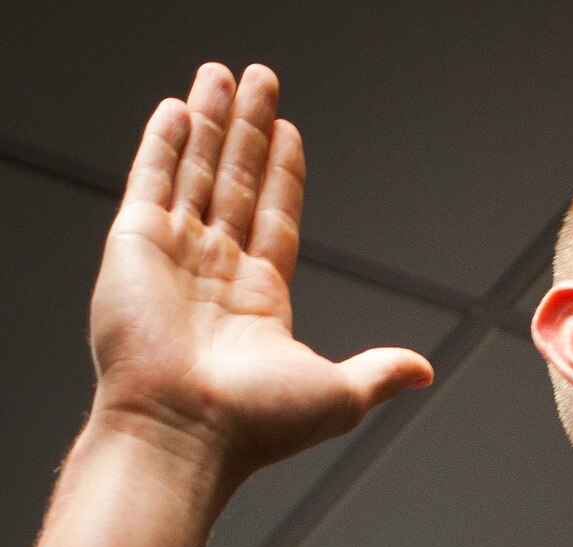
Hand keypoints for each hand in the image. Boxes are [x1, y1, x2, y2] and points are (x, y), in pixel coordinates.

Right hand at [88, 63, 431, 481]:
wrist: (184, 431)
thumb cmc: (255, 425)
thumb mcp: (338, 394)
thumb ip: (378, 371)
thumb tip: (424, 371)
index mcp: (259, 303)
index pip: (274, 219)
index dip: (283, 175)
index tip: (290, 132)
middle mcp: (214, 274)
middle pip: (235, 184)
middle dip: (247, 132)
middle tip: (261, 79)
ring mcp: (173, 256)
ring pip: (194, 172)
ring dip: (209, 122)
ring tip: (222, 75)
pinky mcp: (134, 244)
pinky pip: (150, 180)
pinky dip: (162, 144)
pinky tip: (177, 109)